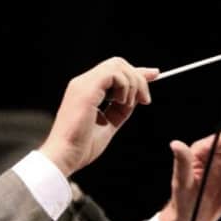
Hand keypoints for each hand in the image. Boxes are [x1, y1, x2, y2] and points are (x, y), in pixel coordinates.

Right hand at [39, 57, 158, 176]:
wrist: (66, 156)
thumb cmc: (82, 146)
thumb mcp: (109, 124)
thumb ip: (121, 108)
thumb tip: (138, 97)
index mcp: (86, 91)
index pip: (114, 72)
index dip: (136, 72)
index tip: (155, 75)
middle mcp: (83, 83)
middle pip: (118, 64)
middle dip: (138, 78)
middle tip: (146, 100)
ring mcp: (83, 84)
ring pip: (117, 65)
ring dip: (132, 84)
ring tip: (128, 105)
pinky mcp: (86, 88)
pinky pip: (114, 74)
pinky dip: (125, 87)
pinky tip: (121, 103)